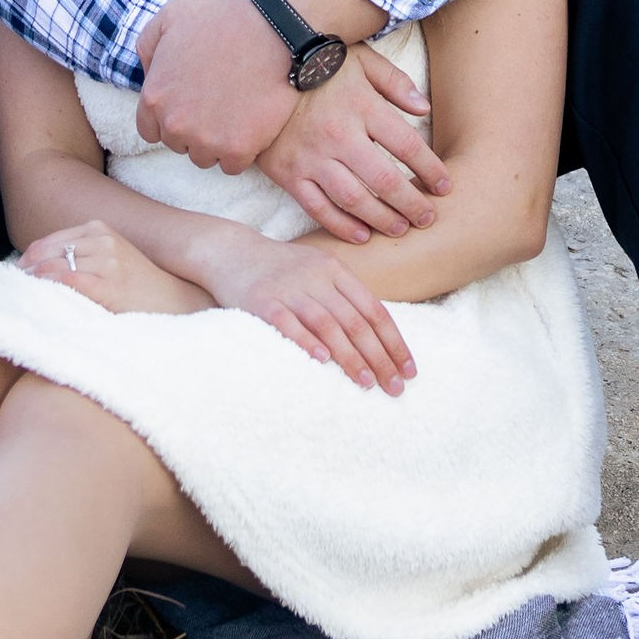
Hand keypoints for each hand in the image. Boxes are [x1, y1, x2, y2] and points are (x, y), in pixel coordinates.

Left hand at [17, 222, 209, 316]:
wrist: (175, 301)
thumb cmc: (137, 285)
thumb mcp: (111, 258)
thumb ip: (82, 255)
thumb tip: (38, 265)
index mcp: (100, 228)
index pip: (49, 241)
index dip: (29, 259)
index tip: (18, 274)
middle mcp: (102, 239)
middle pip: (47, 252)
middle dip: (26, 270)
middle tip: (13, 287)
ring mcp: (106, 260)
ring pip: (53, 266)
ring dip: (32, 281)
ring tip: (21, 295)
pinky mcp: (107, 283)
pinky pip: (66, 280)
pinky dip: (47, 287)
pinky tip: (38, 296)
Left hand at [135, 0, 296, 172]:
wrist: (274, 32)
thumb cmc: (223, 20)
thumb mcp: (171, 15)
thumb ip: (148, 45)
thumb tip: (148, 71)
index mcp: (154, 97)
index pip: (149, 130)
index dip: (169, 118)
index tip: (189, 106)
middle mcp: (175, 124)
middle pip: (178, 145)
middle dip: (192, 130)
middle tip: (215, 106)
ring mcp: (206, 140)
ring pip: (204, 158)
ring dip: (215, 143)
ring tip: (233, 115)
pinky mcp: (238, 149)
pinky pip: (232, 166)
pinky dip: (240, 151)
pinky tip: (248, 126)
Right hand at [193, 230, 414, 392]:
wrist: (229, 251)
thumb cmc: (280, 268)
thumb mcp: (317, 271)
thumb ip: (345, 297)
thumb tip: (377, 336)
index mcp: (336, 270)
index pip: (374, 310)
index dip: (394, 342)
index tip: (408, 370)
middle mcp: (317, 277)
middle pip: (356, 321)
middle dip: (380, 357)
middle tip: (395, 387)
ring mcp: (289, 288)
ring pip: (328, 324)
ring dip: (351, 356)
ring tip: (367, 383)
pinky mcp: (263, 301)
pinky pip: (289, 323)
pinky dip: (307, 342)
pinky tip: (323, 362)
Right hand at [256, 51, 448, 242]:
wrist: (257, 69)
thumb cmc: (317, 64)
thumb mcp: (360, 60)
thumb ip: (394, 82)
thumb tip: (424, 109)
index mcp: (361, 105)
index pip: (407, 144)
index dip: (431, 169)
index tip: (445, 186)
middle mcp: (338, 134)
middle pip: (384, 178)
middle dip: (411, 203)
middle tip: (428, 218)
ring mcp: (311, 156)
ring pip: (353, 198)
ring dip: (381, 219)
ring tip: (400, 229)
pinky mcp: (288, 173)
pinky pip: (317, 206)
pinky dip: (340, 225)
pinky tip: (361, 235)